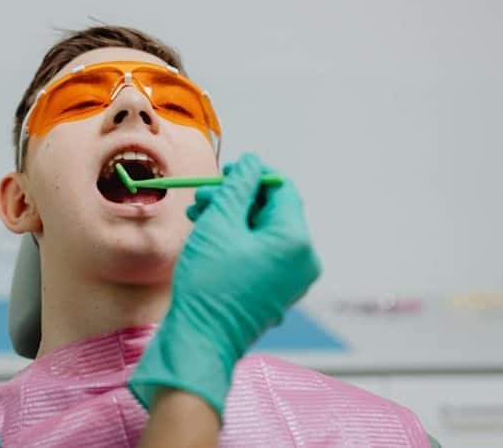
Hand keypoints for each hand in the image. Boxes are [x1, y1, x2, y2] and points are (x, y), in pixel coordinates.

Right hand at [129, 153, 320, 416]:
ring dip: (232, 219)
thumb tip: (252, 162)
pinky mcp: (278, 292)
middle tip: (202, 198)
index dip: (251, 175)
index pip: (280, 189)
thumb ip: (238, 187)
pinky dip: (239, 242)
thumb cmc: (209, 283)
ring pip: (264, 233)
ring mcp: (293, 280)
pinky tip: (210, 240)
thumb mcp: (219, 223)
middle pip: (272, 211)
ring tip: (198, 218)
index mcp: (296, 240)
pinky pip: (263, 255)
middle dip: (236, 199)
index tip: (224, 173)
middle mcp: (304, 261)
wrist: (201, 340)